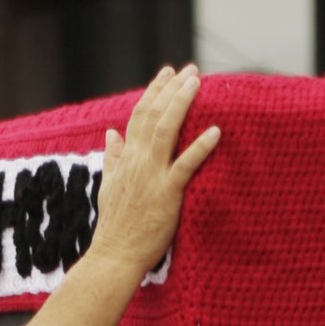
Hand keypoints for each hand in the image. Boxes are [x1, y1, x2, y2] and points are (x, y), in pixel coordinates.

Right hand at [89, 66, 220, 289]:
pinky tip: (216, 131)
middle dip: (172, 89)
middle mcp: (138, 161)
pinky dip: (200, 147)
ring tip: (198, 84)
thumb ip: (113, 157)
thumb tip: (112, 133)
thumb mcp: (108, 185)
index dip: (154, 92)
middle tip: (190, 70)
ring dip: (182, 104)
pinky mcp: (167, 194)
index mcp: (127, 158)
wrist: (114, 254)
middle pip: (154, 115)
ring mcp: (152, 176)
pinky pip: (186, 165)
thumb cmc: (115, 225)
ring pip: (166, 131)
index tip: (168, 73)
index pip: (139, 115)